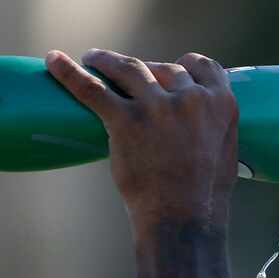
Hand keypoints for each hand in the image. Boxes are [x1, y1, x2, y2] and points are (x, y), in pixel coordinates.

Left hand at [44, 48, 238, 232]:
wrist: (183, 219)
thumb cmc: (205, 196)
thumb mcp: (224, 152)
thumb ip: (215, 129)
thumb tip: (199, 128)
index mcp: (220, 103)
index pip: (204, 67)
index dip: (185, 65)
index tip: (171, 69)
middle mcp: (191, 98)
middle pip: (163, 68)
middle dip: (145, 69)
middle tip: (127, 76)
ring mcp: (157, 107)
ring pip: (128, 68)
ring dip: (107, 60)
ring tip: (92, 58)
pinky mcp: (126, 121)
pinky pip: (91, 89)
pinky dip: (68, 73)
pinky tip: (53, 60)